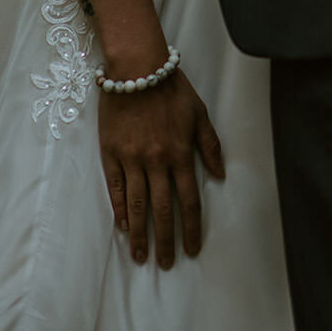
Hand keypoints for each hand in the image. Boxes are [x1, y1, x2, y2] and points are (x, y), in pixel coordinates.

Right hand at [99, 69, 223, 266]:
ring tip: (140, 256)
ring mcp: (132, 159)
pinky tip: (123, 226)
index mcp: (180, 153)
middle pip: (162, 210)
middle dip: (165, 240)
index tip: (192, 248)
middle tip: (166, 263)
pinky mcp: (111, 154)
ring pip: (137, 206)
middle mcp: (157, 161)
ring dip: (140, 235)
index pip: (189, 200)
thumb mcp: (199, 113)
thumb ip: (210, 145)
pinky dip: (120, 210)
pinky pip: (116, 189)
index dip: (192, 228)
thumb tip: (220, 175)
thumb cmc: (171, 87)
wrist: (136, 67)